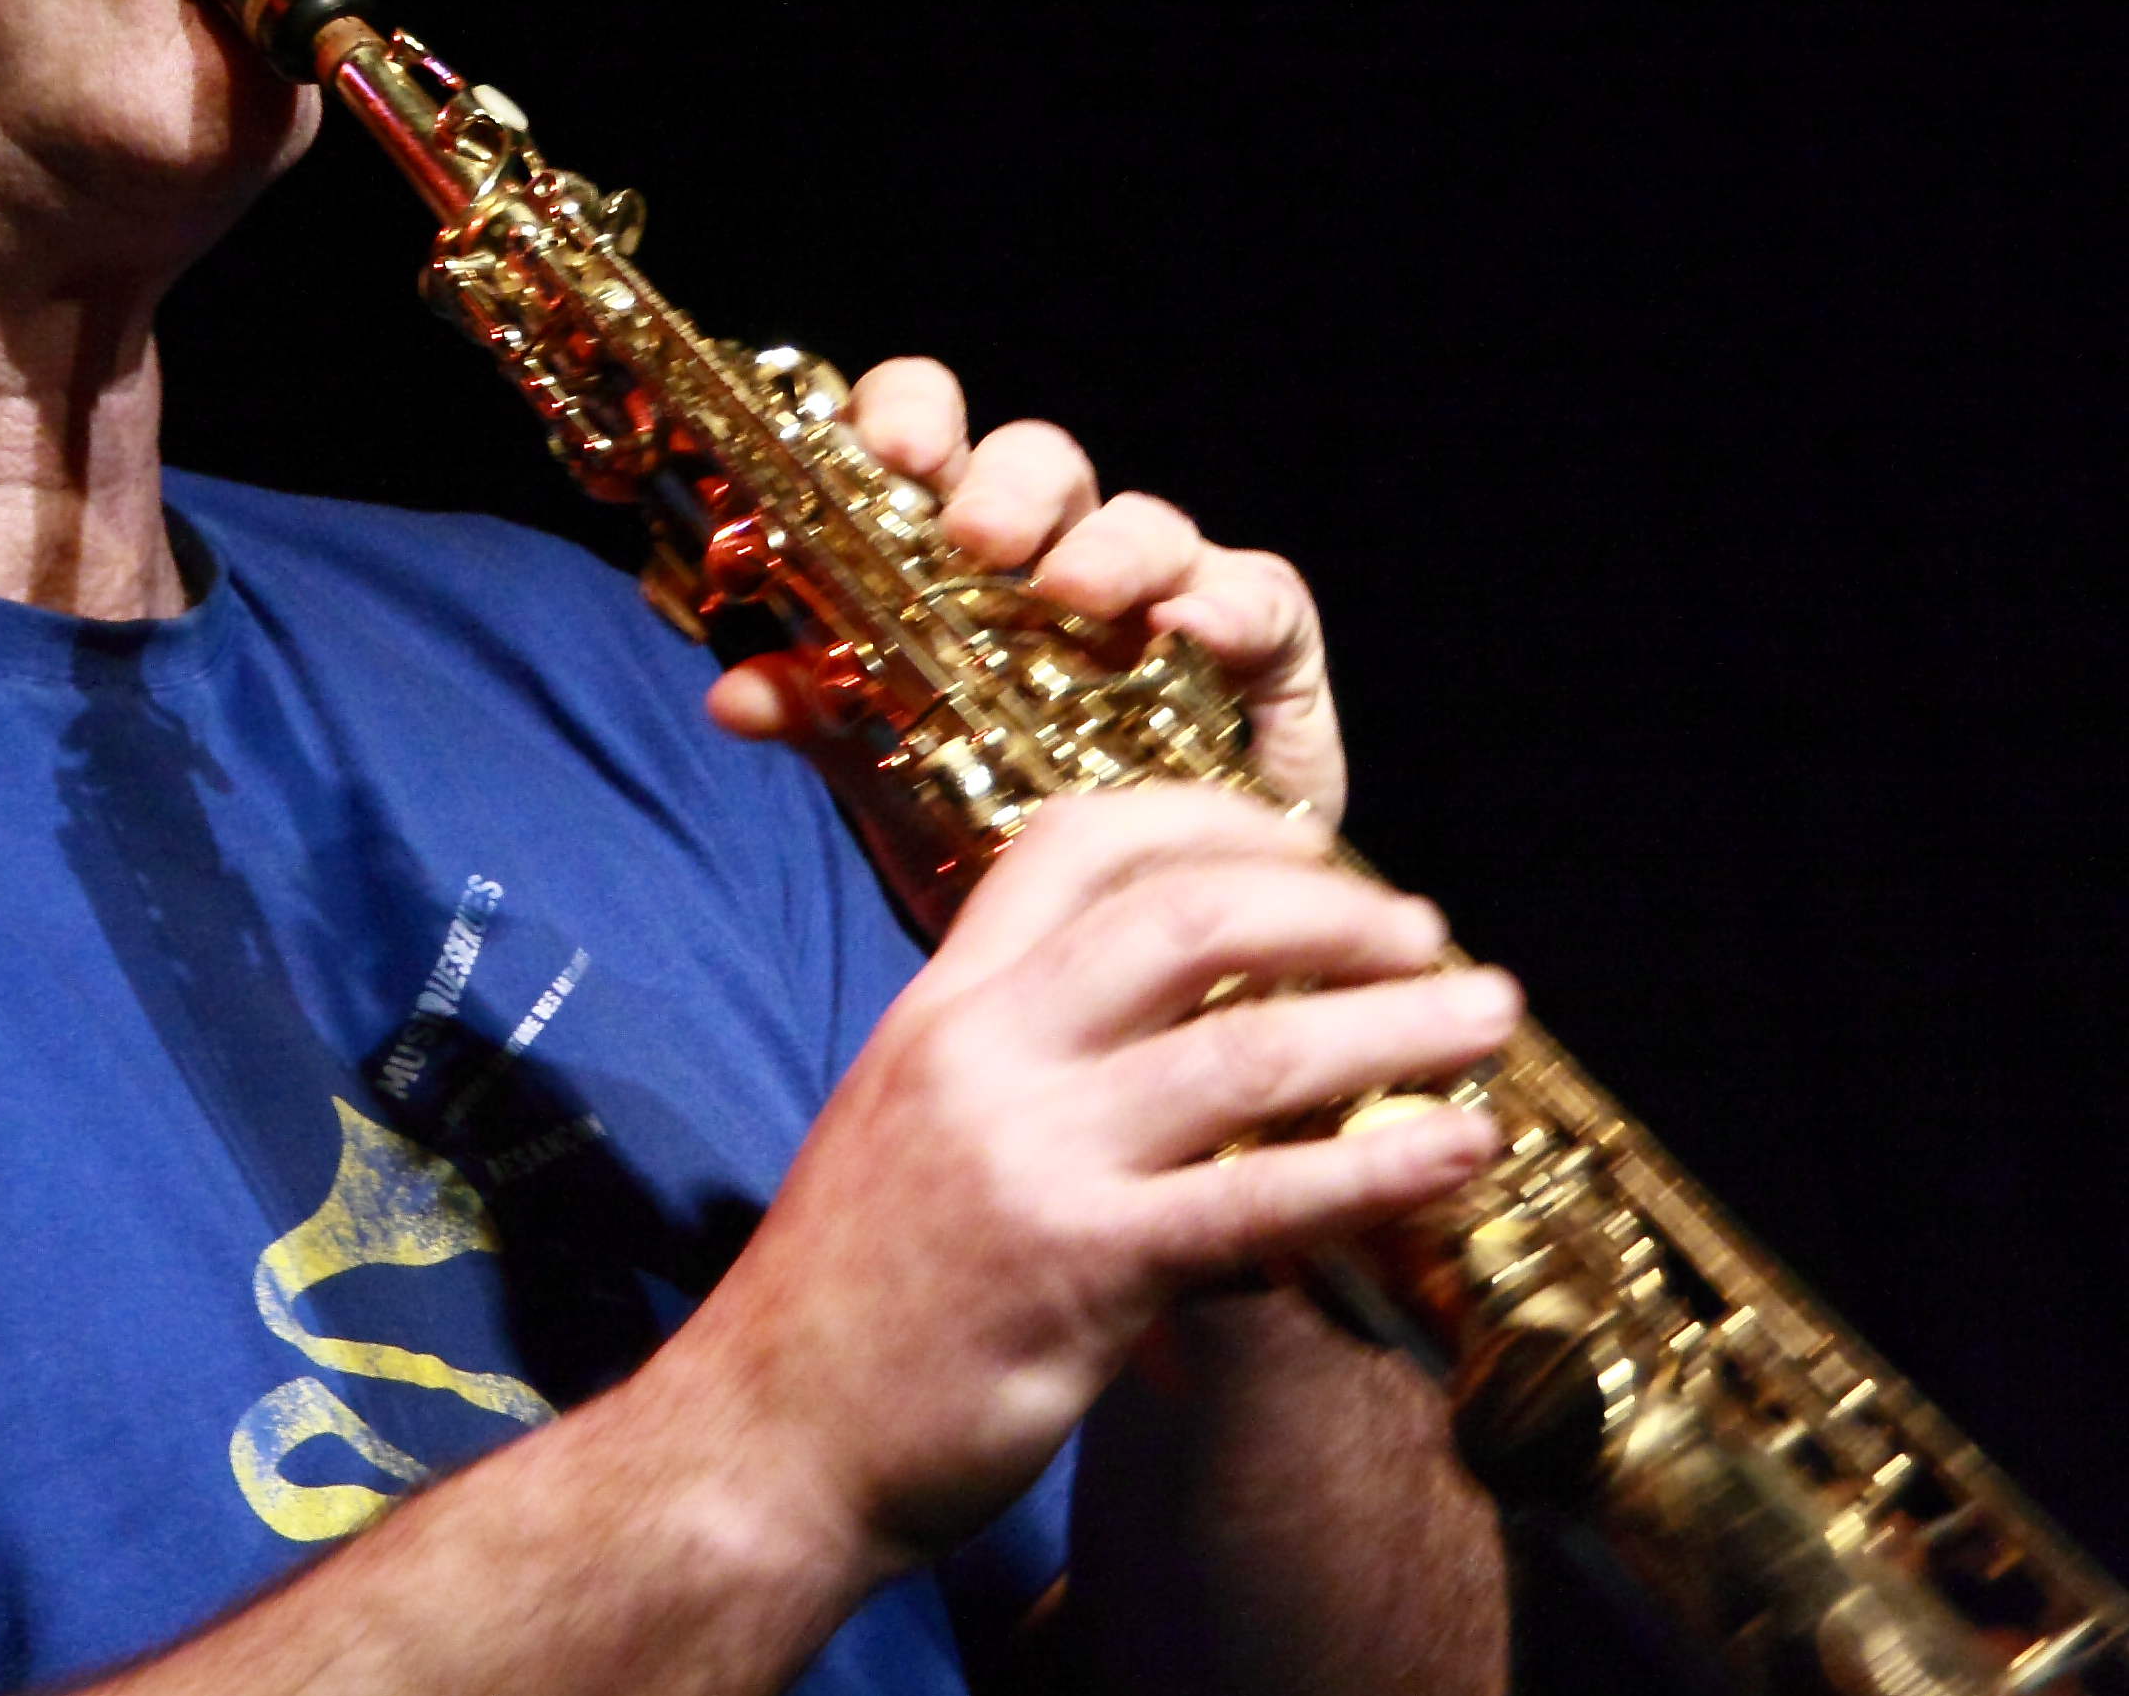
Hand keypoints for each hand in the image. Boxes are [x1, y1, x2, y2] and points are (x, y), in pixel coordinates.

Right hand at [651, 781, 1515, 1574]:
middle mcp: (983, 1052)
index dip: (1207, 818)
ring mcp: (1032, 1155)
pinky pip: (1261, 1198)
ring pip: (1250, 1045)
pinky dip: (1381, 1163)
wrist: (766, 1435)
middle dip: (1332, 910)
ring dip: (1395, 1024)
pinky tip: (1462, 1150)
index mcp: (941, 1003)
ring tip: (1487, 1018)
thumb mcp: (911, 1118)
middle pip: (1185, 916)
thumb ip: (1020, 1056)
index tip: (1307, 841)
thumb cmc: (852, 1290)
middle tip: (1425, 932)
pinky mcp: (1081, 1267)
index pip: (1075, 844)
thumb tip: (1171, 1025)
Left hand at [703, 357, 1347, 822]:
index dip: (908, 419)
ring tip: (1069, 594)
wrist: (1120, 942)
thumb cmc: (1003, 830)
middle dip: (1005, 484)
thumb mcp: (893, 775)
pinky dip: (1225, 607)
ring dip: (1106, 548)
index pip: (931, 440)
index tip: (886, 452)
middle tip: (972, 536)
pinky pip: (1259, 600)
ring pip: (1145, 523)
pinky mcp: (1261, 651)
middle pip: (1039, 463)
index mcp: (960, 560)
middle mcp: (1061, 556)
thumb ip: (819, 716)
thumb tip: (733, 692)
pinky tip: (1189, 635)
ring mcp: (1167, 595)